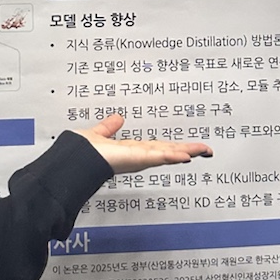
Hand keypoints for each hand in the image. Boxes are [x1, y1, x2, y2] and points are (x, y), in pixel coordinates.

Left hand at [76, 112, 212, 173]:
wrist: (74, 161)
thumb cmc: (81, 152)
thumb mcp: (99, 134)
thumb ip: (109, 127)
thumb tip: (117, 118)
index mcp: (130, 150)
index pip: (157, 147)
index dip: (172, 146)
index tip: (187, 146)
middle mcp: (137, 155)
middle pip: (168, 151)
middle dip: (187, 150)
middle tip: (205, 149)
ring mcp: (138, 159)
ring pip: (168, 153)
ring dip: (186, 151)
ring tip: (204, 150)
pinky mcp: (137, 159)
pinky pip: (159, 157)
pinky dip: (173, 155)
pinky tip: (187, 155)